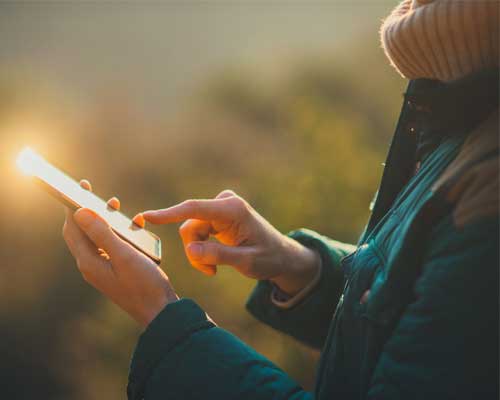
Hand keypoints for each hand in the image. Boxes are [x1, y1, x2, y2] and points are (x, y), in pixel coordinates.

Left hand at [62, 180, 178, 326]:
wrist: (160, 311)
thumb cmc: (144, 284)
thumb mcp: (124, 255)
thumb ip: (101, 233)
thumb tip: (79, 211)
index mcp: (89, 261)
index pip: (73, 227)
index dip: (74, 205)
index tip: (81, 187)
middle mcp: (92, 265)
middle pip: (83, 232)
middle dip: (89, 211)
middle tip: (98, 194)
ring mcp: (104, 268)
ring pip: (98, 237)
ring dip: (107, 221)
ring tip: (117, 206)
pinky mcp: (116, 270)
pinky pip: (112, 246)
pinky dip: (120, 233)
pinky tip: (135, 227)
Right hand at [139, 190, 319, 294]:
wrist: (280, 255)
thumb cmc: (269, 258)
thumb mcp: (247, 263)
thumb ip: (219, 256)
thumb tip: (191, 249)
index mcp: (233, 209)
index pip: (194, 209)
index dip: (169, 213)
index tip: (147, 216)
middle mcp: (224, 204)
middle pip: (190, 225)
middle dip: (193, 250)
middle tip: (208, 270)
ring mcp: (219, 208)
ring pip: (190, 231)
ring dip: (197, 252)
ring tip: (213, 269)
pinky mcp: (216, 215)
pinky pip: (196, 232)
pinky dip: (201, 249)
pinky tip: (214, 262)